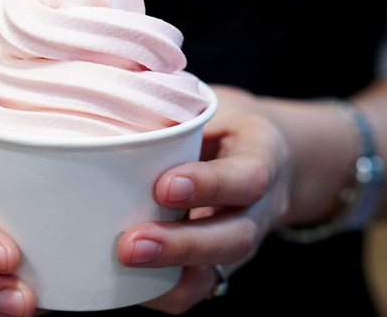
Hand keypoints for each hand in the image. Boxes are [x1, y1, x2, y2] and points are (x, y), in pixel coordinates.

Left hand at [117, 85, 295, 313]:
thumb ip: (179, 107)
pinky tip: (119, 284)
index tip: (164, 186)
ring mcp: (237, 242)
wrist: (271, 158)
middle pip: (232, 239)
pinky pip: (194, 290)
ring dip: (166, 276)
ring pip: (214, 273)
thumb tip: (115, 92)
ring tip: (120, 268)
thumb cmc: (227, 125)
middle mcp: (256, 209)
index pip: (244, 177)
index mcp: (261, 158)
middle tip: (130, 245)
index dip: (208, 185)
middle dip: (181, 246)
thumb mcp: (215, 105)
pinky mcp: (217, 264)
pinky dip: (158, 294)